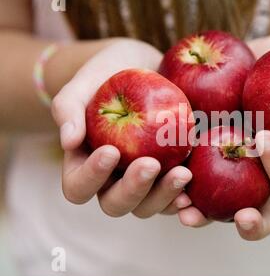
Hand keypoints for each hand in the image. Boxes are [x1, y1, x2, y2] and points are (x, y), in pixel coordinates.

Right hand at [52, 39, 192, 217]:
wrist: (145, 68)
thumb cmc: (109, 74)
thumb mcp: (85, 82)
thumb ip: (69, 108)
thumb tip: (68, 141)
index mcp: (85, 165)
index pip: (78, 186)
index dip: (92, 177)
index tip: (110, 150)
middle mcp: (113, 180)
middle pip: (116, 204)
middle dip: (133, 189)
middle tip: (150, 164)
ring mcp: (144, 182)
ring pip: (148, 206)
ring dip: (164, 197)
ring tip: (183, 174)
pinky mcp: (169, 176)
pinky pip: (175, 199)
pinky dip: (186, 202)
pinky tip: (195, 193)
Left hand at [178, 36, 269, 240]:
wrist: (254, 59)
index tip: (263, 138)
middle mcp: (256, 177)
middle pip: (257, 213)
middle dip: (251, 221)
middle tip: (240, 214)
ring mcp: (225, 171)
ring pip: (217, 207)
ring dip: (204, 215)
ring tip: (187, 211)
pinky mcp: (198, 157)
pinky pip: (186, 180)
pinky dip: (175, 186)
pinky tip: (165, 181)